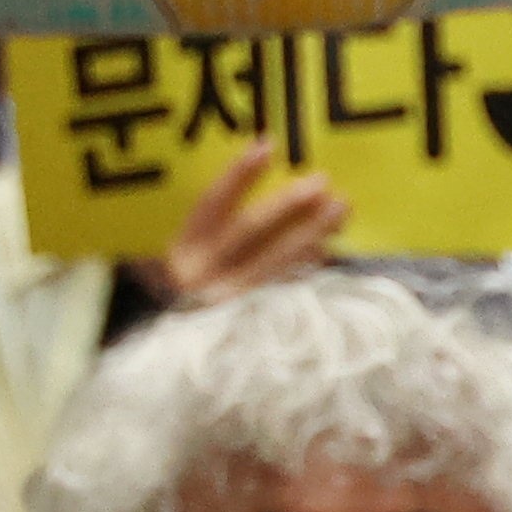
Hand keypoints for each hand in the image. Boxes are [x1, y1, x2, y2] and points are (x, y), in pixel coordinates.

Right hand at [136, 144, 346, 306]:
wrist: (174, 366)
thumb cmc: (175, 301)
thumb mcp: (169, 264)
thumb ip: (205, 233)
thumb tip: (250, 184)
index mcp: (180, 252)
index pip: (211, 205)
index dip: (238, 175)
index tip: (266, 146)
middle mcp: (203, 275)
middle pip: (251, 231)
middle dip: (288, 205)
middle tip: (322, 182)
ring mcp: (231, 302)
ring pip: (278, 260)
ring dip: (313, 232)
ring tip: (341, 209)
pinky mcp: (254, 325)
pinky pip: (289, 290)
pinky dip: (308, 268)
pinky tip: (327, 251)